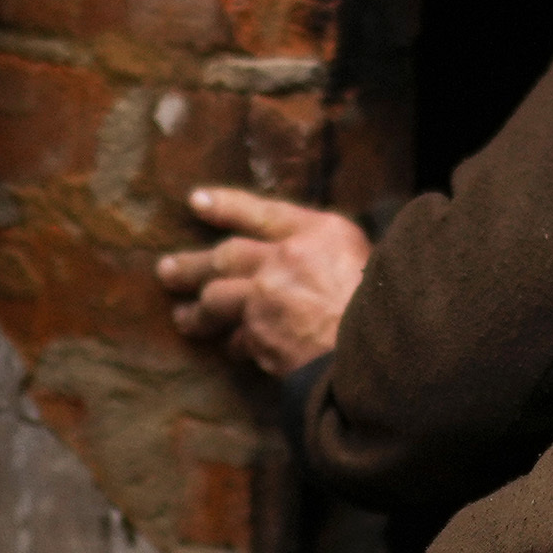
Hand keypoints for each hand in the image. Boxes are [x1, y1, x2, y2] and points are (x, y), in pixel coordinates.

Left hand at [158, 188, 370, 378]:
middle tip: (166, 270)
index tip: (196, 201)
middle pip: (225, 257)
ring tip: (183, 317)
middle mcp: (284, 260)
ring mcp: (267, 300)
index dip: (226, 206)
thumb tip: (297, 259)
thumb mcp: (363, 258)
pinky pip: (240, 341)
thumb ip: (325, 250)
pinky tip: (231, 349)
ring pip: (216, 300)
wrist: (380, 351)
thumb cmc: (386, 303)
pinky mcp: (262, 340)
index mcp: (318, 234)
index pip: (261, 212)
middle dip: (191, 264)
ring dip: (197, 311)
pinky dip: (236, 345)